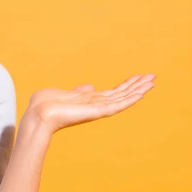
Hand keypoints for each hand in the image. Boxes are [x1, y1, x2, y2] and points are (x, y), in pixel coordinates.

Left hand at [22, 74, 155, 135]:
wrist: (38, 114)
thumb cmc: (46, 104)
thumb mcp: (66, 93)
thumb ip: (80, 91)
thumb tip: (90, 86)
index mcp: (89, 100)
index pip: (112, 92)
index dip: (126, 85)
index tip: (138, 77)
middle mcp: (95, 105)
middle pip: (121, 94)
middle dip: (136, 86)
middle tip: (153, 77)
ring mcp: (97, 109)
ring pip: (122, 98)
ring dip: (138, 90)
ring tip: (152, 81)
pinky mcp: (97, 111)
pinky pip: (117, 104)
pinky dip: (130, 98)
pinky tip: (141, 92)